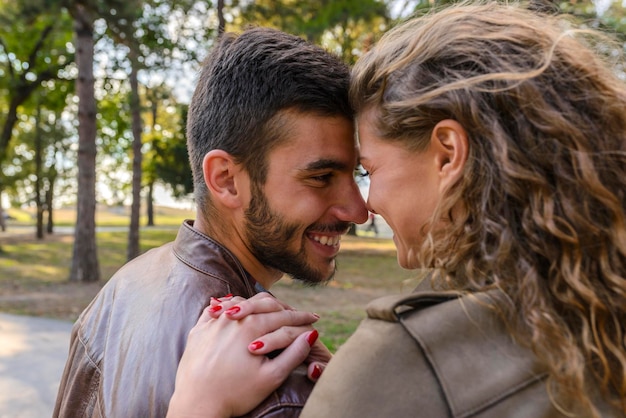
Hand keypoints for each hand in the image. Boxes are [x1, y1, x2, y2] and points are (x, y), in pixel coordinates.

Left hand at [167, 305, 318, 417]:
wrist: (196, 405)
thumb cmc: (235, 395)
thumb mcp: (272, 378)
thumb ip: (294, 354)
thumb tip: (311, 334)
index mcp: (252, 327)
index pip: (283, 315)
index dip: (302, 317)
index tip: (315, 318)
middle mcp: (232, 318)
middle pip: (263, 304)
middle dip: (283, 307)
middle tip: (297, 312)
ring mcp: (212, 322)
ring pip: (239, 302)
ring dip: (256, 304)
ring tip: (270, 308)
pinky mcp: (198, 330)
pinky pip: (215, 310)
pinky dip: (228, 306)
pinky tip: (233, 307)